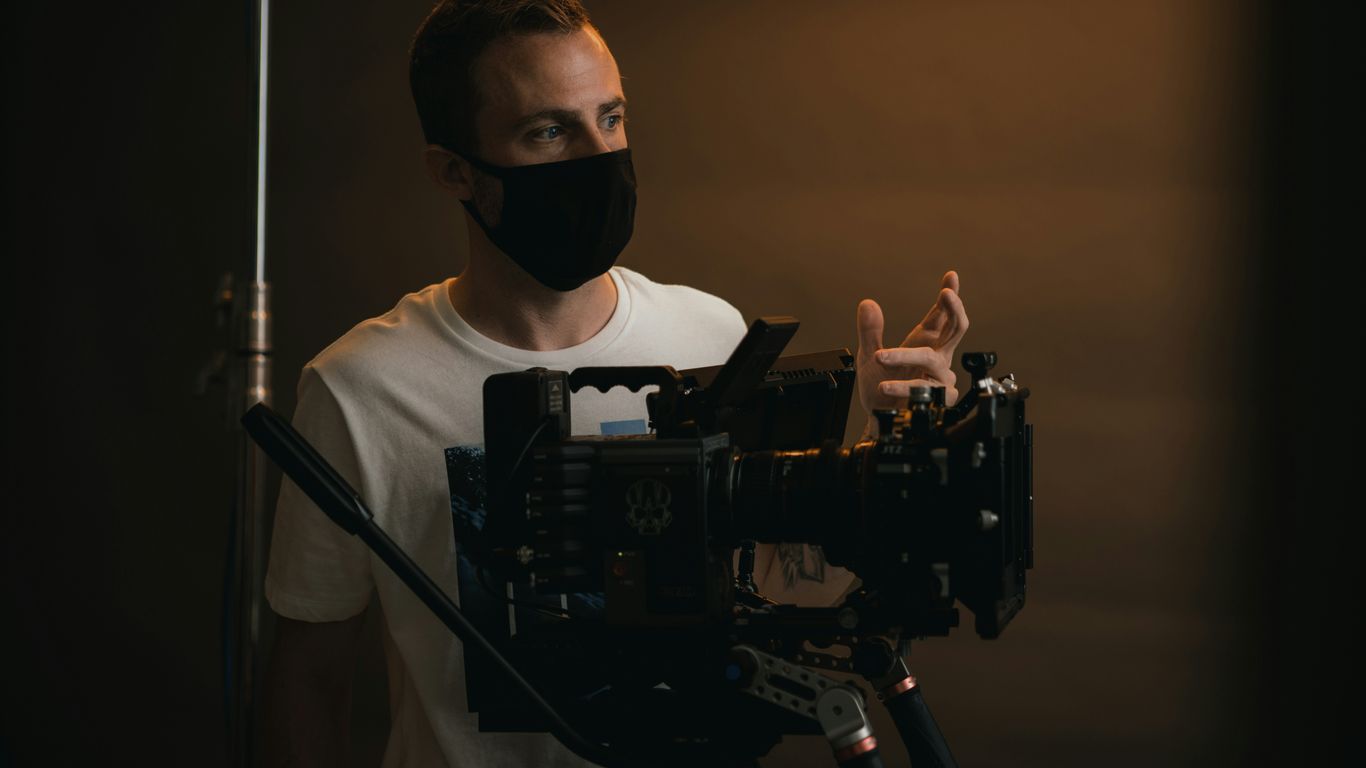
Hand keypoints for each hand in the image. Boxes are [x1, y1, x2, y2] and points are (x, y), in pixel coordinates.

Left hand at [855, 271, 969, 427]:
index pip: (942, 314)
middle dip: (954, 309)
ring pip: (931, 358)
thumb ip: (870, 331)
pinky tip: (885, 386)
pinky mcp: (938, 398)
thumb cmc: (882, 388)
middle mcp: (937, 357)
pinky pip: (925, 388)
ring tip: (881, 357)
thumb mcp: (870, 356)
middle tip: (946, 294)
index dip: (950, 294)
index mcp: (925, 342)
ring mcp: (940, 377)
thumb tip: (867, 303)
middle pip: (957, 328)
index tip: (951, 275)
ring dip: (904, 356)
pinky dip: (903, 386)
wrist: (881, 421)